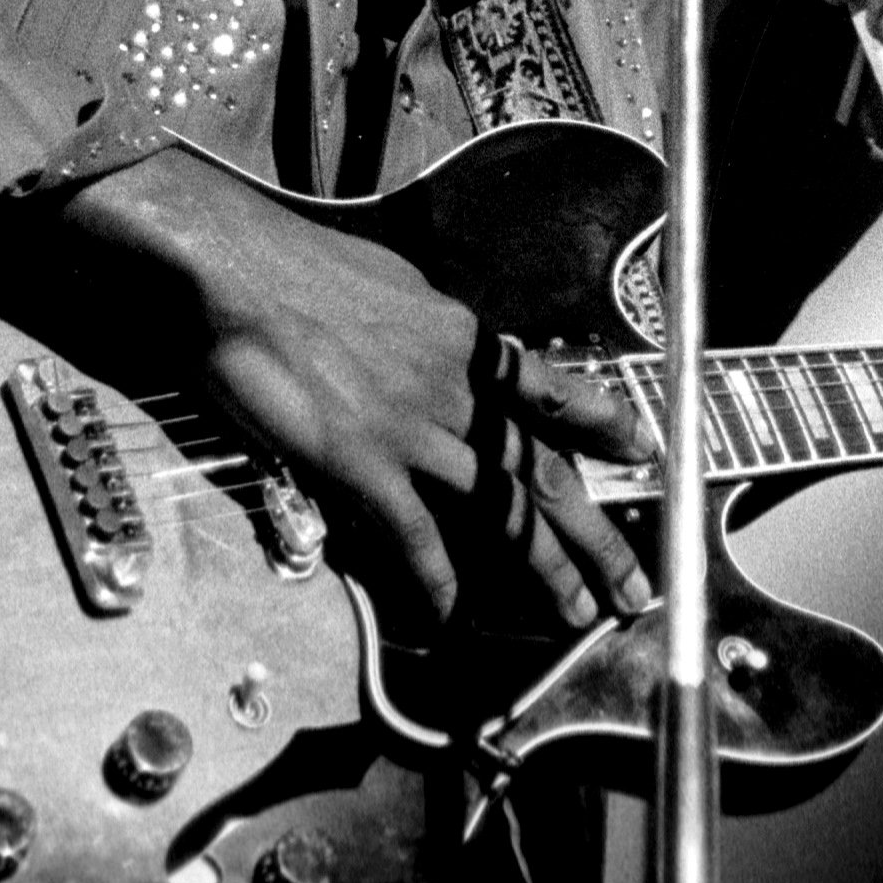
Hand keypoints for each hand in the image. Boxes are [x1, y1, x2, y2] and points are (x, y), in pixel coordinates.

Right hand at [0, 148, 654, 633]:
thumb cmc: (299, 264)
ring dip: (545, 567)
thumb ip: (428, 327)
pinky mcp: (360, 460)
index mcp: (464, 340)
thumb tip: (442, 340)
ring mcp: (411, 426)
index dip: (605, 426)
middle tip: (633, 579)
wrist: (237, 265)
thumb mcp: (392, 284)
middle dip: (596, 530)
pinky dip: (437, 582)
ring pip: (501, 508)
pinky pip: (414, 536)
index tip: (646, 451)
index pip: (552, 392)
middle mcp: (454, 386)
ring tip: (578, 610)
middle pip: (543, 467)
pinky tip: (451, 618)